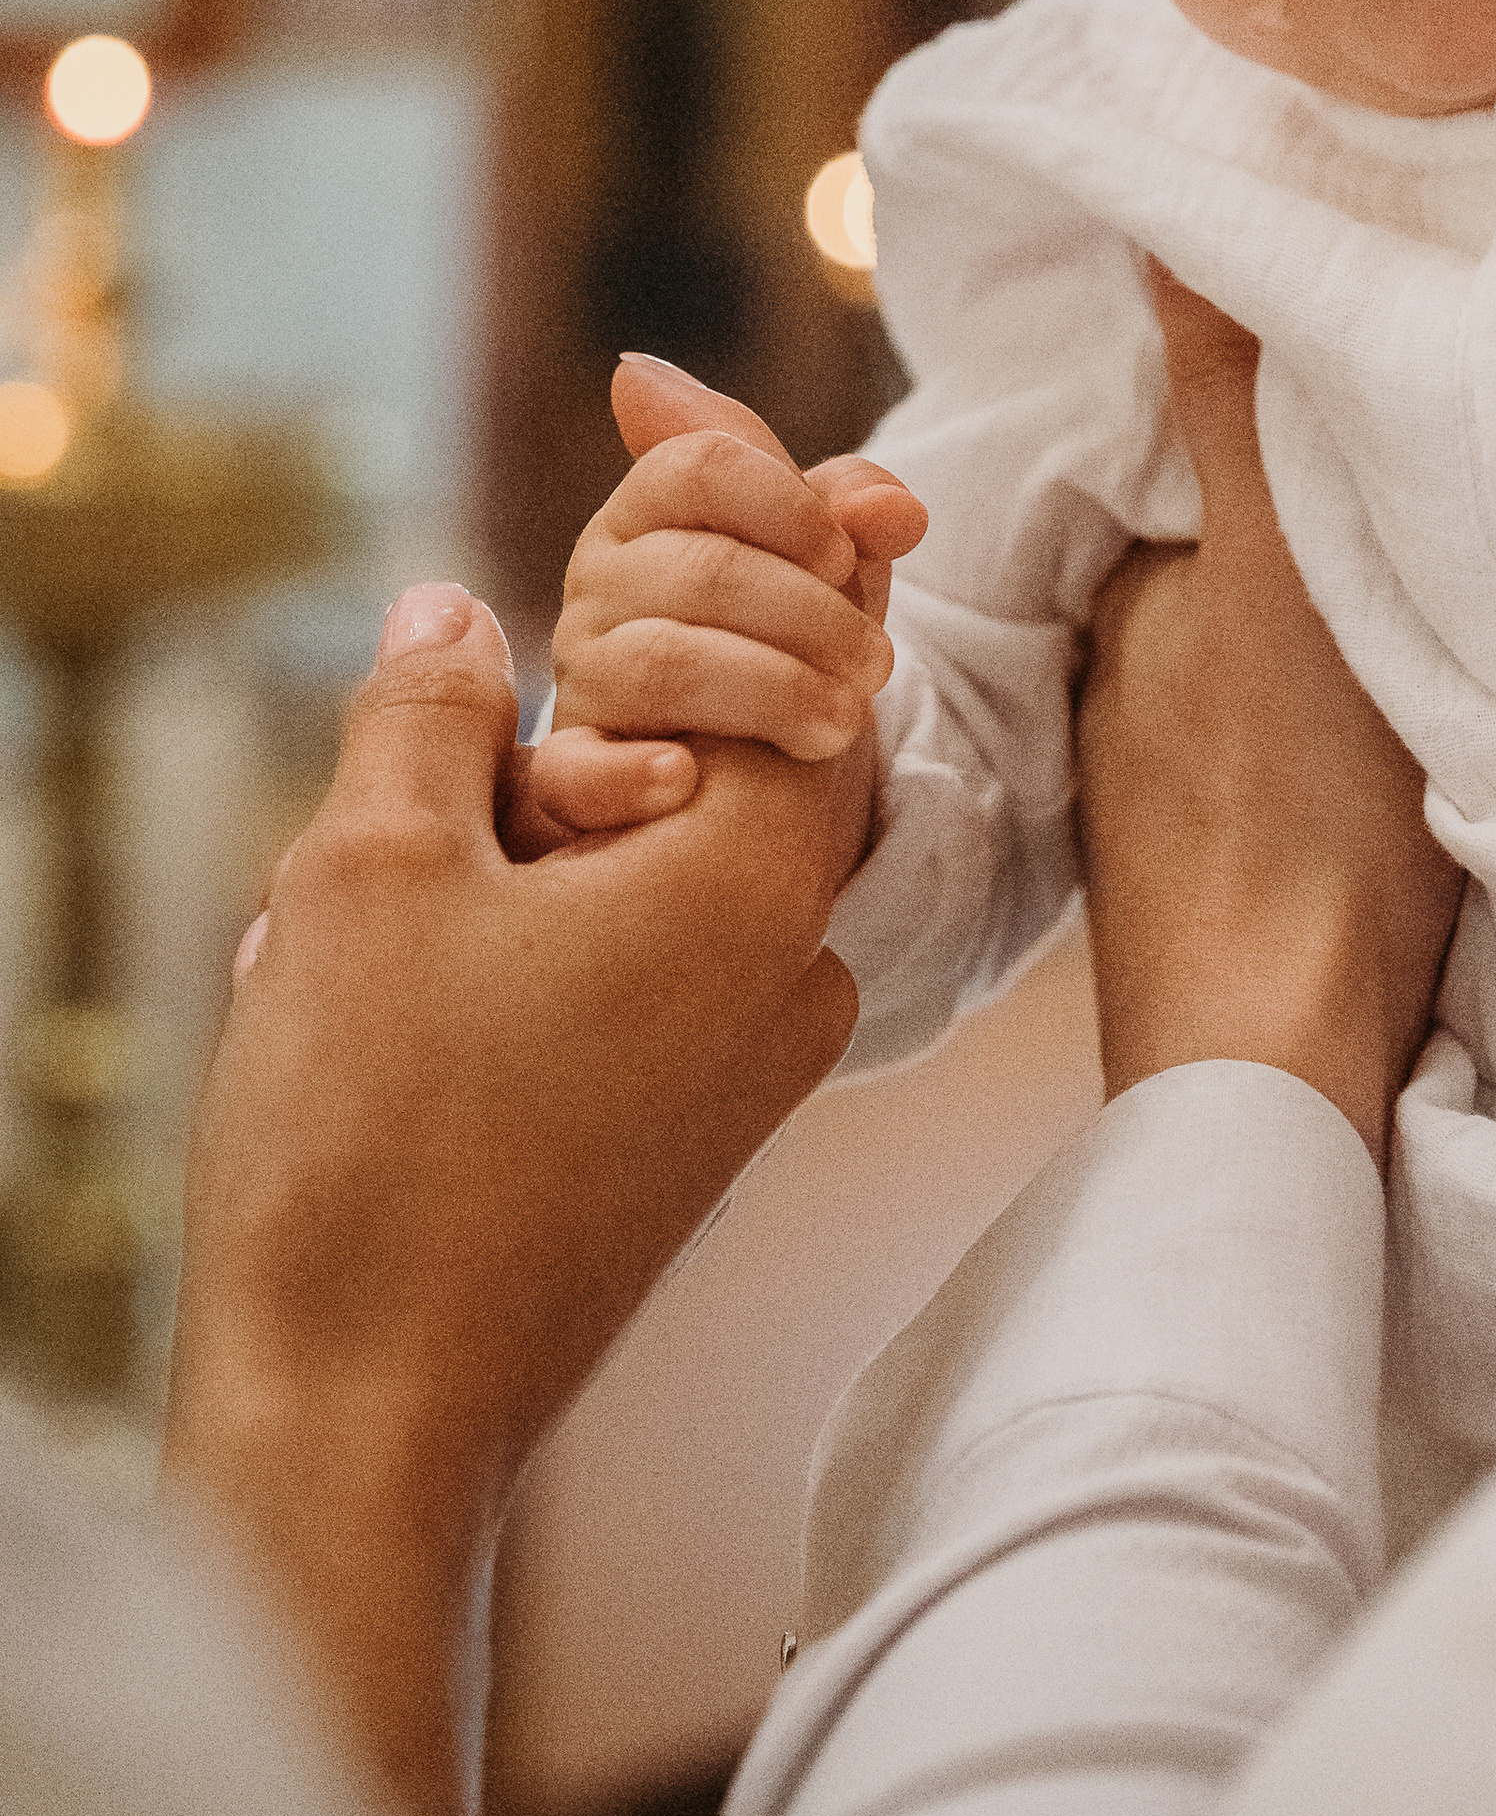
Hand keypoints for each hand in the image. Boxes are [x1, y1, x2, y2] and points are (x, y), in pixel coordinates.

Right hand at [165, 581, 863, 1815]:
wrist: (366, 1428)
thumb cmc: (372, 1154)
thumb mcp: (371, 877)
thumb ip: (434, 708)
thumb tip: (464, 604)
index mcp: (758, 873)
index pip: (808, 617)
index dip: (740, 485)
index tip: (665, 388)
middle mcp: (797, 955)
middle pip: (777, 707)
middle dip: (664, 614)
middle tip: (567, 568)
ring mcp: (757, 1050)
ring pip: (712, 821)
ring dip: (610, 749)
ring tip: (474, 759)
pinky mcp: (699, 1120)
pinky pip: (680, 927)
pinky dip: (602, 858)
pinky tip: (479, 866)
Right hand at [522, 354, 924, 849]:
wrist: (738, 762)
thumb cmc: (779, 630)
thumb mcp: (820, 561)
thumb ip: (856, 512)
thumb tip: (896, 509)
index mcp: (647, 511)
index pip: (698, 465)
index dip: (788, 506)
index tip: (844, 556)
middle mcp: (600, 585)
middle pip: (704, 569)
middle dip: (814, 617)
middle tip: (877, 663)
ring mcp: (582, 677)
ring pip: (664, 664)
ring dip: (775, 690)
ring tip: (843, 721)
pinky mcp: (573, 770)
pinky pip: (572, 773)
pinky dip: (625, 776)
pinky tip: (683, 778)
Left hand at [1076, 271, 1461, 1172]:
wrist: (1288, 1053)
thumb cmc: (1293, 806)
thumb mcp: (1278, 567)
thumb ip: (1232, 398)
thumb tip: (1171, 217)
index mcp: (1127, 588)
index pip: (1194, 443)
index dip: (1267, 389)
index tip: (1350, 331)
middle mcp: (1127, 671)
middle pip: (1230, 530)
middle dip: (1294, 485)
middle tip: (1412, 430)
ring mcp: (1171, 769)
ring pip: (1255, 629)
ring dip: (1314, 591)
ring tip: (1420, 553)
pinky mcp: (1222, 848)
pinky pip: (1275, 722)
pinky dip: (1319, 688)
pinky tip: (1392, 695)